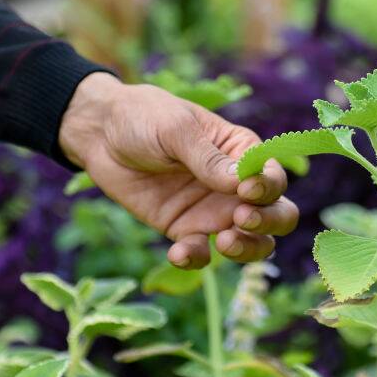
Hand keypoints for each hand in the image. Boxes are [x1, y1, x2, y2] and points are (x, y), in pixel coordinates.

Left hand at [58, 72, 296, 268]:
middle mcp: (236, 187)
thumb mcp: (176, 129)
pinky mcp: (185, 230)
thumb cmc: (144, 118)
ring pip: (251, 242)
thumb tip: (242, 183)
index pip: (274, 178)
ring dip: (246, 249)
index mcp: (243, 153)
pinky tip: (178, 253)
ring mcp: (213, 212)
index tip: (246, 190)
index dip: (269, 188)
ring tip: (222, 242)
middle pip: (277, 215)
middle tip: (241, 219)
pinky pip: (201, 253)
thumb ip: (208, 158)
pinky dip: (195, 258)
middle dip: (269, 223)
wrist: (99, 134)